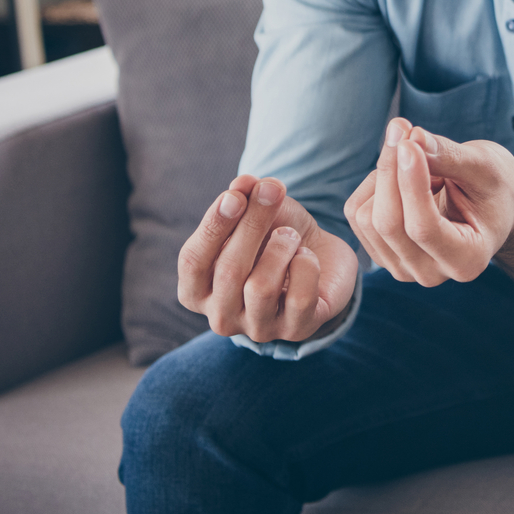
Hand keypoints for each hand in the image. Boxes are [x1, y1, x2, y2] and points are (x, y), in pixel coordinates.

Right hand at [177, 174, 358, 342]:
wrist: (321, 259)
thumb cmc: (275, 236)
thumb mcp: (258, 211)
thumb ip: (246, 196)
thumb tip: (244, 183)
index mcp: (197, 290)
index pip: (192, 261)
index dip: (213, 225)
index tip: (236, 195)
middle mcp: (221, 317)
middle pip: (229, 270)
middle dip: (253, 224)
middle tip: (274, 192)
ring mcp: (258, 329)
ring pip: (260, 287)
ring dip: (281, 247)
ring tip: (290, 235)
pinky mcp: (297, 330)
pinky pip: (299, 297)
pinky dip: (306, 266)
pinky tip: (307, 256)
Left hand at [343, 118, 513, 284]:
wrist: (495, 206)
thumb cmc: (496, 187)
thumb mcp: (484, 167)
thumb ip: (449, 156)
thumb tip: (410, 138)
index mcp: (467, 259)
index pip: (422, 227)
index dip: (410, 181)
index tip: (411, 138)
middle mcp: (431, 273)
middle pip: (387, 223)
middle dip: (391, 169)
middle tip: (405, 128)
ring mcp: (402, 267)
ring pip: (366, 217)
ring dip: (385, 174)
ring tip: (420, 162)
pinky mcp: (381, 253)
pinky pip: (356, 212)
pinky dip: (375, 183)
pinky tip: (404, 177)